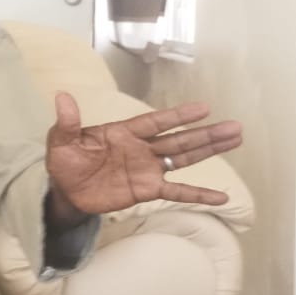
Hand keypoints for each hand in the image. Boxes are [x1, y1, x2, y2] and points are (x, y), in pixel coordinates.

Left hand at [45, 92, 242, 217]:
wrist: (65, 191)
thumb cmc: (65, 162)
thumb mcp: (60, 141)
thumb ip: (67, 122)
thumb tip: (61, 96)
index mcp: (123, 132)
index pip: (155, 122)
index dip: (178, 116)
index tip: (204, 108)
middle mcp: (141, 148)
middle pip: (178, 139)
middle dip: (206, 133)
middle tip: (235, 126)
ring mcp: (147, 169)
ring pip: (183, 158)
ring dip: (208, 151)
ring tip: (235, 140)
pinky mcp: (147, 190)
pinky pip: (176, 192)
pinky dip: (197, 194)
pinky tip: (221, 197)